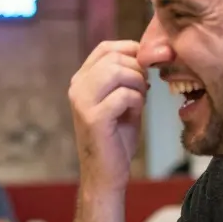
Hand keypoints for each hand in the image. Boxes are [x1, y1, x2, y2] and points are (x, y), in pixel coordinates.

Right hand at [68, 41, 148, 190]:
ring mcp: (82, 102)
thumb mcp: (121, 99)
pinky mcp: (93, 118)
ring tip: (140, 100)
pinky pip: (124, 95)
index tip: (145, 68)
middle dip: (138, 69)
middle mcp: (77, 88)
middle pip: (114, 57)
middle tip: (145, 88)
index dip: (130, 50)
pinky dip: (137, 101)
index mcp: (81, 80)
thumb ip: (127, 77)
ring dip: (138, 84)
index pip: (105, 48)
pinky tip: (135, 112)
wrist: (106, 173)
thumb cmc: (116, 137)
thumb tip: (145, 54)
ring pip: (118, 71)